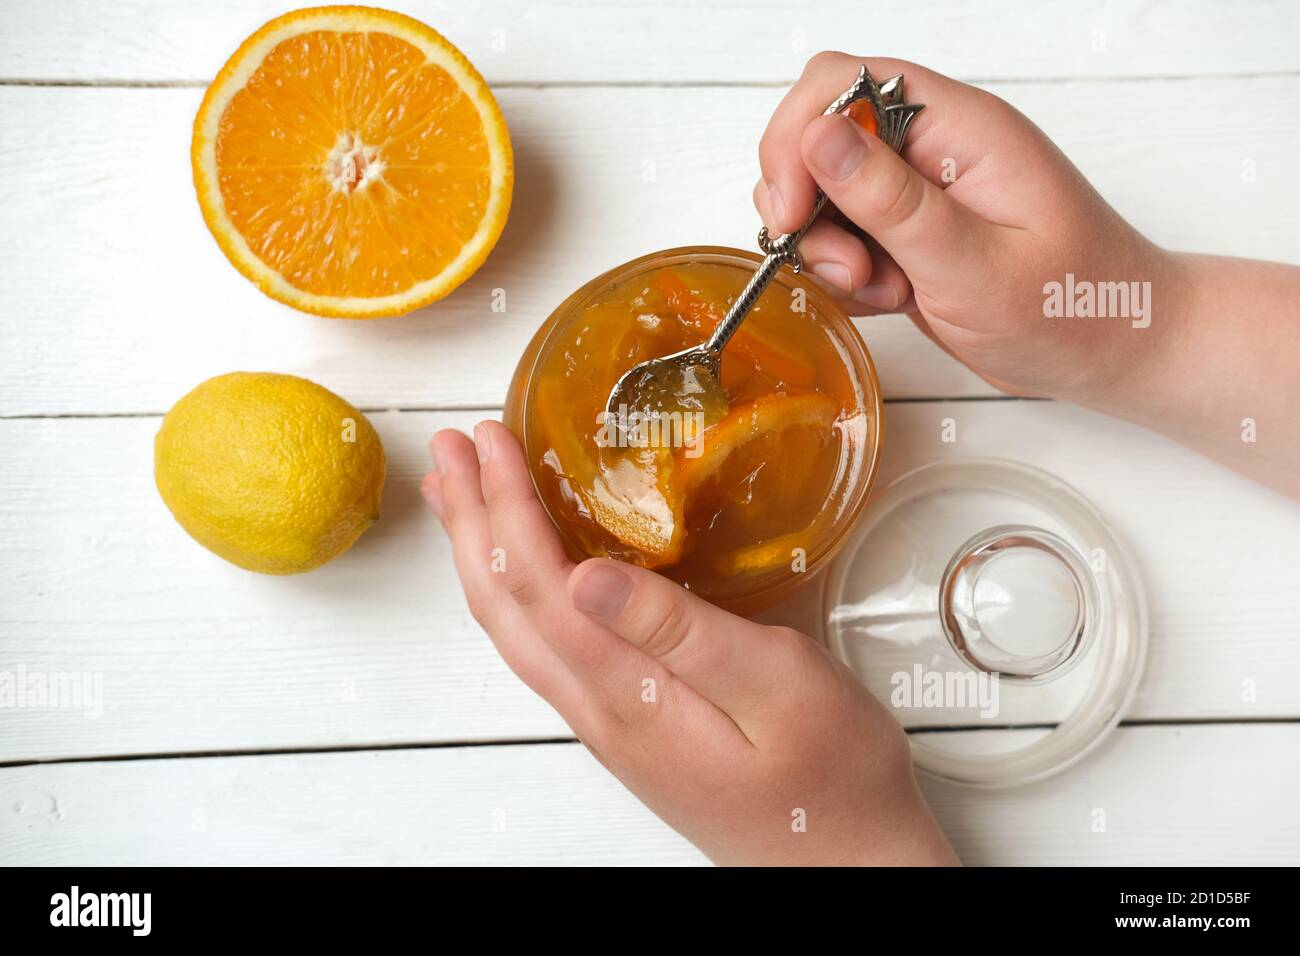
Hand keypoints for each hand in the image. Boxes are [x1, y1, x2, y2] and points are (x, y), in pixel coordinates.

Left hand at [422, 421, 957, 865]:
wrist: (845, 866)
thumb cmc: (831, 777)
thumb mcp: (777, 686)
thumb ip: (680, 631)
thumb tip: (584, 575)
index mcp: (625, 691)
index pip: (536, 582)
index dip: (504, 504)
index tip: (489, 439)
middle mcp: (596, 709)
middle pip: (504, 605)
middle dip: (470, 521)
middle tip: (450, 450)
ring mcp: (607, 722)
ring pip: (515, 629)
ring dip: (483, 555)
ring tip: (463, 498)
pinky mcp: (629, 726)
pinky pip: (544, 646)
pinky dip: (518, 591)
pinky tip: (531, 572)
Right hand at [754, 52, 1181, 403]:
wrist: (1113, 350)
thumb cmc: (1071, 306)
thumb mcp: (974, 264)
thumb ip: (892, 202)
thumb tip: (819, 134)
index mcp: (958, 127)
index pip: (841, 85)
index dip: (798, 139)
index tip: (791, 213)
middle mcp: (932, 146)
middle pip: (817, 138)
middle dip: (806, 207)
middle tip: (846, 268)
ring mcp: (917, 190)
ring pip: (821, 195)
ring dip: (827, 249)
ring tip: (882, 289)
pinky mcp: (907, 231)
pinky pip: (842, 237)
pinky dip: (846, 274)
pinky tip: (891, 299)